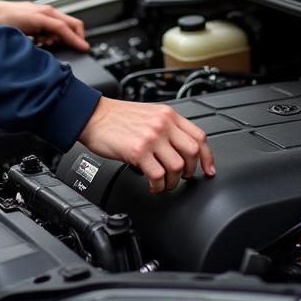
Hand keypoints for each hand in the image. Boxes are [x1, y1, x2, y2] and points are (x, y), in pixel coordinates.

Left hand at [0, 0, 88, 51]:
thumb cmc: (3, 20)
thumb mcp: (21, 33)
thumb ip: (39, 39)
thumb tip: (52, 47)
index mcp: (44, 14)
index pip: (66, 28)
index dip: (76, 40)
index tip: (85, 48)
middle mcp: (47, 11)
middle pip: (71, 24)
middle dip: (74, 38)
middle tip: (68, 49)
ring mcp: (45, 12)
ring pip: (64, 26)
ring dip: (61, 38)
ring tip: (45, 44)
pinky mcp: (41, 16)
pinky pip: (55, 26)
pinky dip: (54, 36)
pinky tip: (41, 41)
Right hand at [78, 96, 215, 192]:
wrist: (92, 116)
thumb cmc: (117, 117)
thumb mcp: (149, 114)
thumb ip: (166, 127)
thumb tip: (180, 148)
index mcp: (168, 114)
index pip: (199, 136)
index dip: (207, 157)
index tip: (208, 170)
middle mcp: (163, 124)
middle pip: (192, 153)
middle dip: (189, 171)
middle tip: (181, 177)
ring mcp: (151, 137)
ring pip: (177, 167)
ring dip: (172, 182)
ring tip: (164, 183)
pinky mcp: (138, 151)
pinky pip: (158, 175)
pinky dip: (158, 186)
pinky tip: (153, 186)